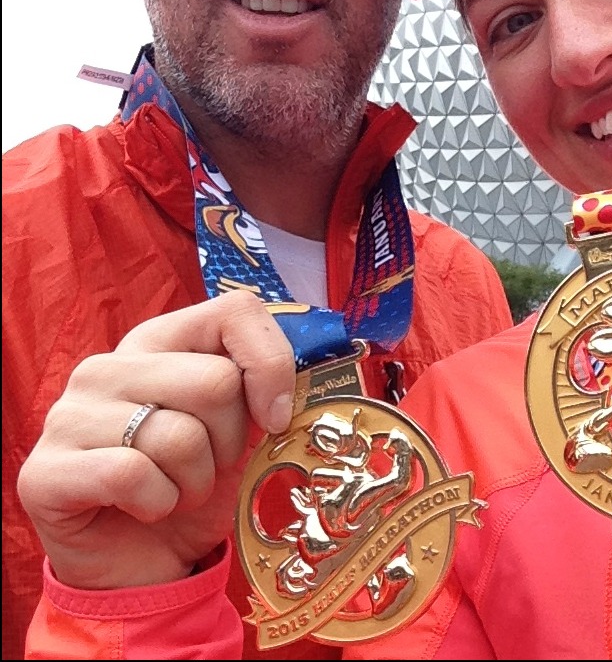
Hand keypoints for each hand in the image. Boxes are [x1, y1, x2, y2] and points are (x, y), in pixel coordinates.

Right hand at [17, 290, 294, 589]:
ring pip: (179, 435)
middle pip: (216, 381)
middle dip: (231, 440)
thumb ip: (265, 389)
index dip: (271, 364)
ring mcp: (69, 414)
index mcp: (159, 340)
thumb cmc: (196, 486)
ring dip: (196, 480)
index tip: (275, 416)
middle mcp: (107, 365)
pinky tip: (147, 508)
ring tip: (177, 489)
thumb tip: (304, 379)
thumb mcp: (243, 430)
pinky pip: (133, 475)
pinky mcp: (46, 470)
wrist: (145, 563)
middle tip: (209, 464)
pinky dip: (159, 503)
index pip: (235, 310)